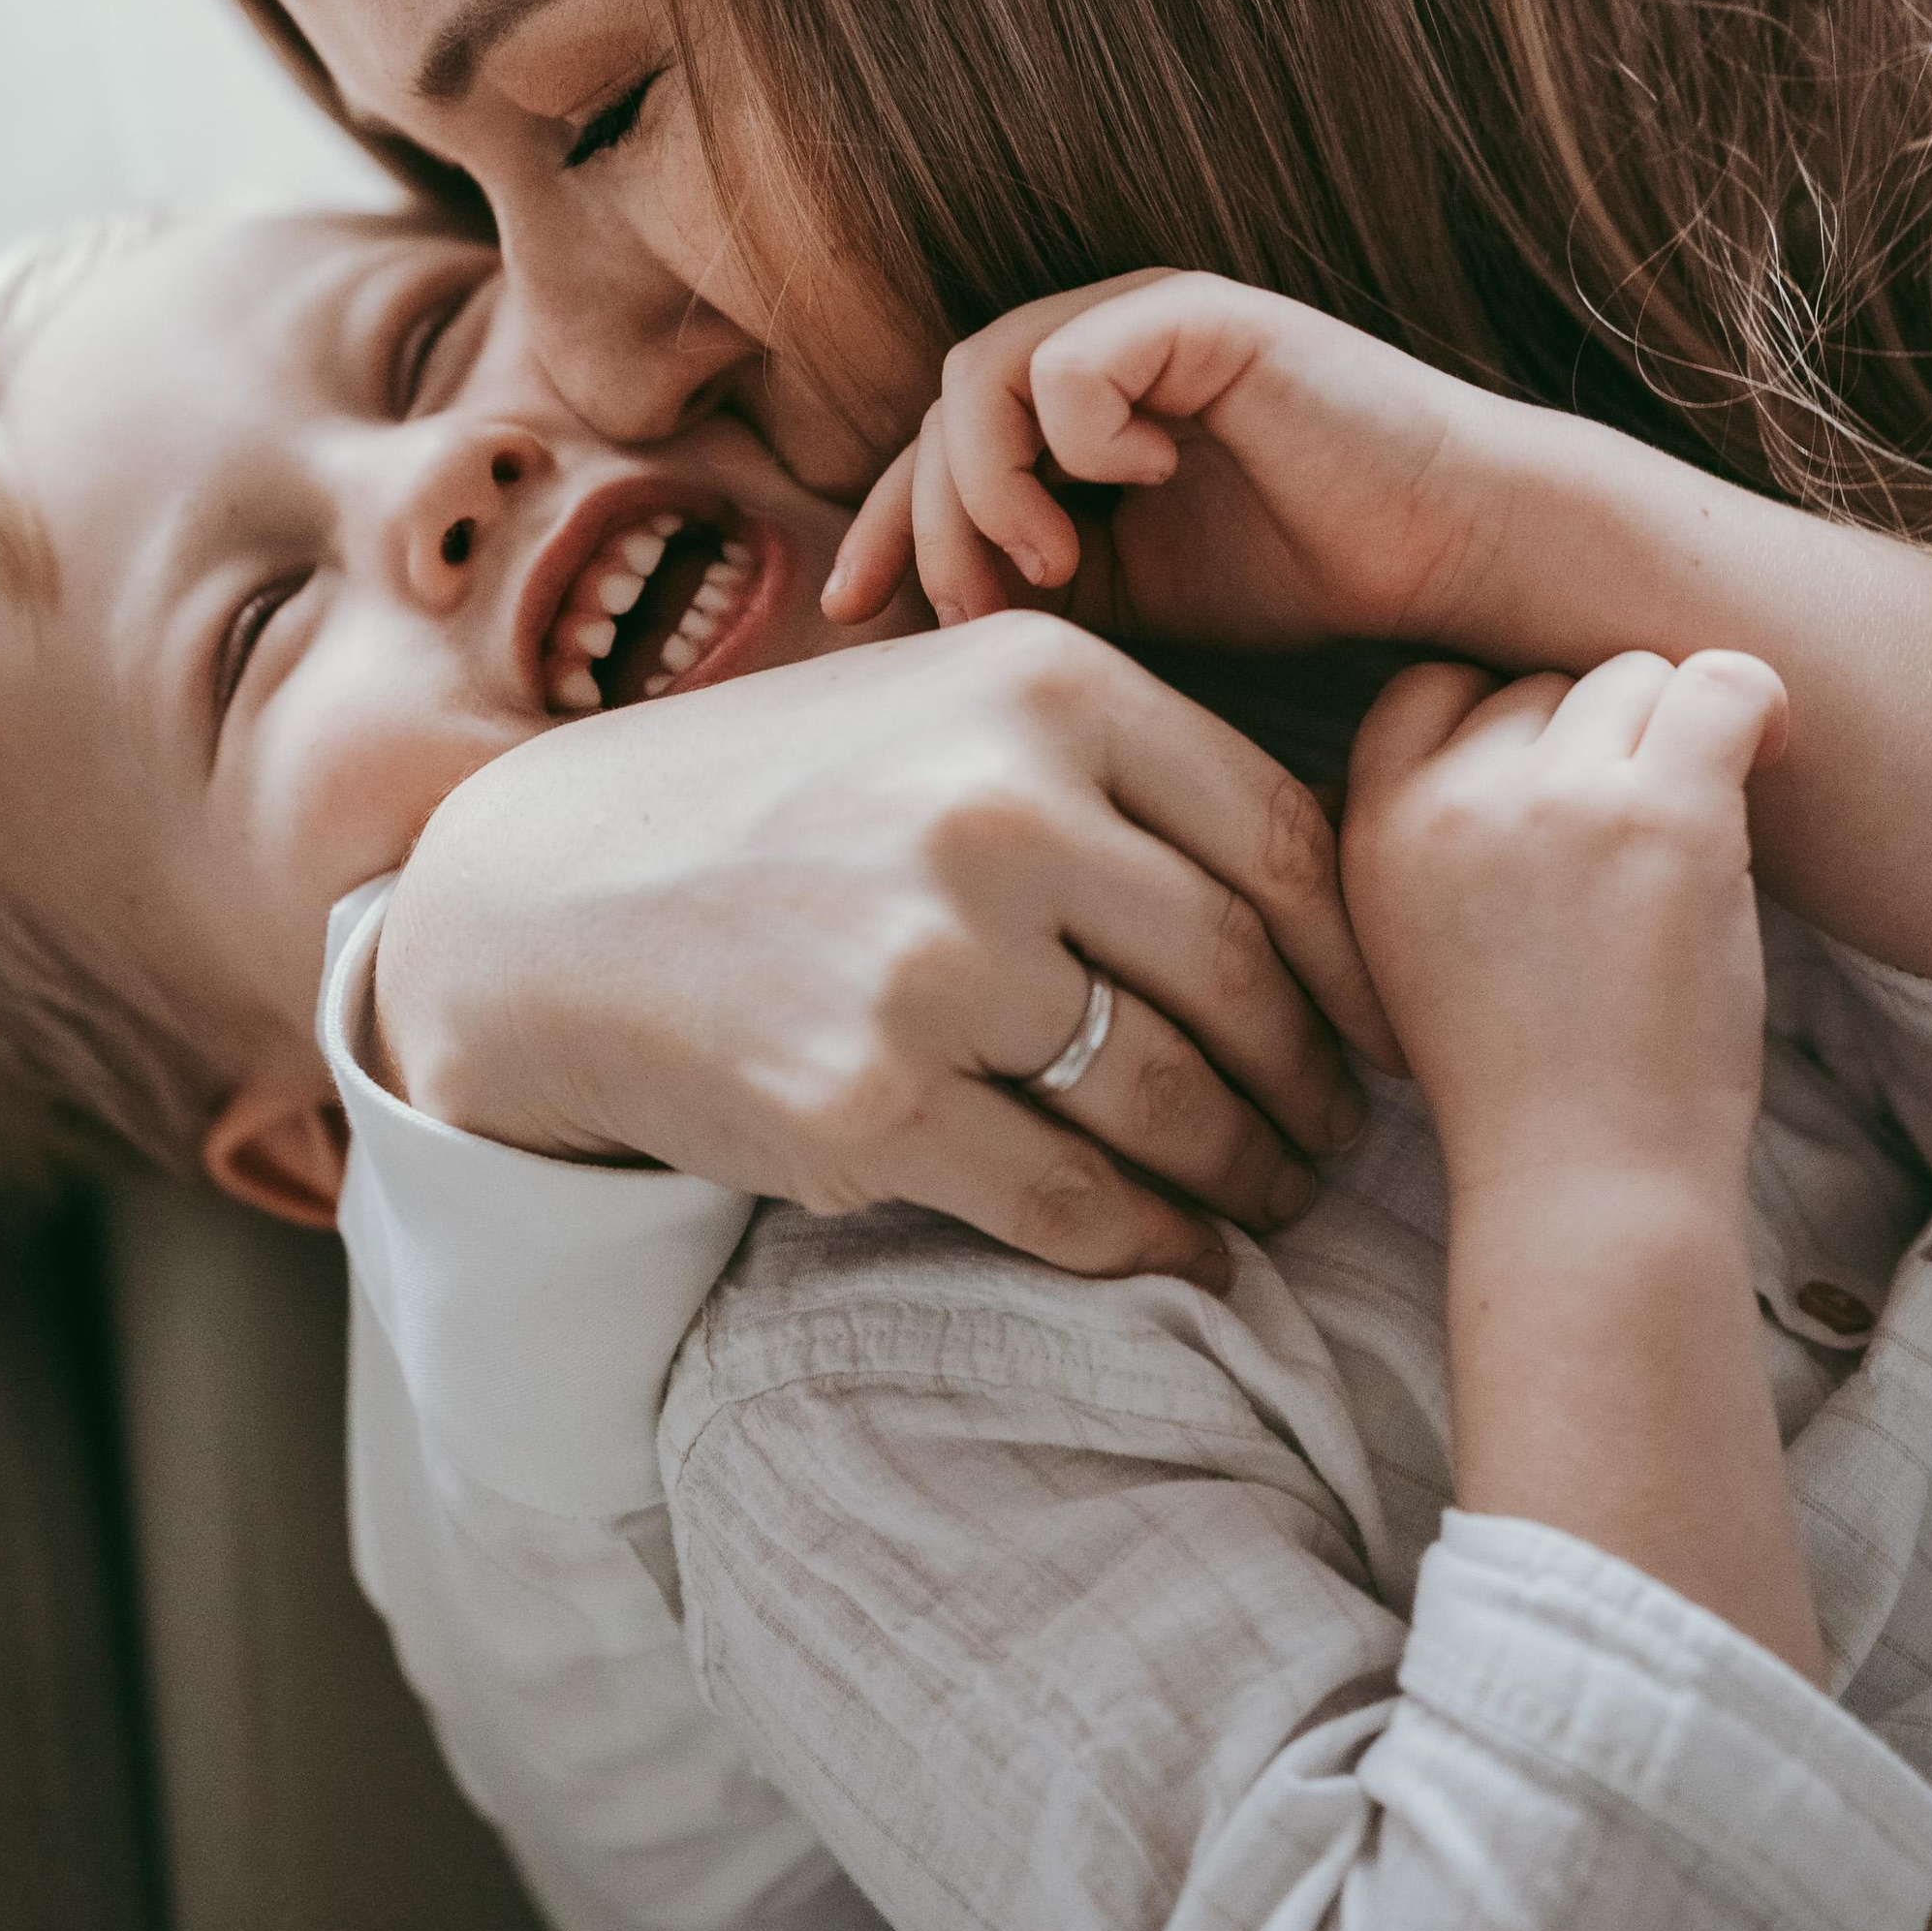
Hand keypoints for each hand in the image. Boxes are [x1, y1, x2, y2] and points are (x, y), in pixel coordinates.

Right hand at [372, 616, 1393, 1290]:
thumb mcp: (947, 707)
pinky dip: (1152, 1237)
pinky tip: (1180, 1245)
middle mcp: (1000, 807)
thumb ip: (1118, 762)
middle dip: (1317, 1080)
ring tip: (1273, 1193)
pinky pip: (1074, 1196)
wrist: (547, 902)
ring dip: (1251, 1169)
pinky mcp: (866, 1098)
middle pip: (1244, 976)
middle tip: (1340, 1132)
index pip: (1284, 839)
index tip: (1384, 1024)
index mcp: (1046, 685)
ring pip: (1174, 1097)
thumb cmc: (784, 798)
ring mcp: (930, 956)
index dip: (1360, 958)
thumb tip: (1329, 880)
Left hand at [823, 269, 1496, 649]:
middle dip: (932, 524)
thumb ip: (1031, 586)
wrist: (1446, 548)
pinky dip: (1082, 440)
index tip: (849, 612)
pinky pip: (1069, 364)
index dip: (883, 525)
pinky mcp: (1198, 313)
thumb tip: (915, 618)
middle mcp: (1097, 341)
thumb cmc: (1303, 569)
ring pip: (979, 376)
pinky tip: (1146, 487)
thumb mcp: (1133, 600)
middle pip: (939, 413)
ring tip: (1052, 568)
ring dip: (990, 488)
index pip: (934, 447)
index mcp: (1074, 404)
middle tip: (973, 612)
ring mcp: (1145, 316)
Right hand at [1339, 648, 1788, 1207]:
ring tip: (1693, 842)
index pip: (1435, 685)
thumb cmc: (1528, 1080)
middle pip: (1546, 681)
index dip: (1509, 727)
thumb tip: (1524, 711)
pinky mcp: (1663, 816)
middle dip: (1600, 748)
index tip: (1561, 797)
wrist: (1590, 1187)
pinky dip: (1758, 707)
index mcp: (1374, 827)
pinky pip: (1723, 684)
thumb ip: (1436, 829)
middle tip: (1637, 853)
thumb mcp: (1414, 943)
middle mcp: (1452, 797)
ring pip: (1633, 676)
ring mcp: (1557, 800)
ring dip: (1677, 742)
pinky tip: (1770, 760)